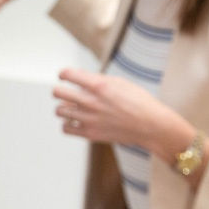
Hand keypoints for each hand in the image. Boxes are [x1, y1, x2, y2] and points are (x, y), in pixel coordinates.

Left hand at [53, 68, 180, 154]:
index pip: (68, 75)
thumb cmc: (138, 102)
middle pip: (58, 93)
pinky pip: (65, 128)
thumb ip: (98, 81)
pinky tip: (75, 121)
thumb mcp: (120, 83)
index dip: (64, 74)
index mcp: (99, 85)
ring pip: (59, 111)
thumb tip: (80, 81)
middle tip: (64, 92)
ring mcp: (89, 119)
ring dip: (63, 108)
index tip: (64, 76)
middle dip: (59, 90)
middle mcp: (91, 102)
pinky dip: (68, 124)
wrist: (150, 126)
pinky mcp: (90, 134)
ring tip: (71, 108)